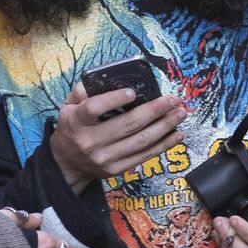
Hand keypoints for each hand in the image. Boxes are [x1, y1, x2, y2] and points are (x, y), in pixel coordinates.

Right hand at [51, 82, 187, 193]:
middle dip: (154, 110)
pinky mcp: (117, 169)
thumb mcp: (68, 108)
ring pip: (141, 141)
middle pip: (127, 125)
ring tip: (180, 113)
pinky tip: (176, 134)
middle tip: (172, 99)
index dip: (114, 99)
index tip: (133, 92)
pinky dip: (163, 144)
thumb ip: (81, 93)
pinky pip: (144, 155)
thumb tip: (99, 79)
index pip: (94, 109)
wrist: (68, 165)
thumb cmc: (72, 129)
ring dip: (164, 126)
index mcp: (76, 122)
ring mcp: (105, 158)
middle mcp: (91, 142)